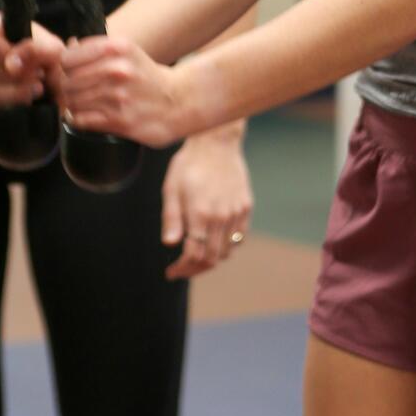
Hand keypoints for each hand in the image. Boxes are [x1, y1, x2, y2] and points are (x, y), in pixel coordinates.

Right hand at [0, 12, 64, 108]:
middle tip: (40, 76)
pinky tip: (27, 98)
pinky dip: (9, 101)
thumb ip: (34, 50)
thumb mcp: (52, 49)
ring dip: (14, 91)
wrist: (56, 82)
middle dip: (15, 76)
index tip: (34, 64)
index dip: (6, 55)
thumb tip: (11, 65)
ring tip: (38, 87)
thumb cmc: (53, 58)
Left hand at [58, 34, 187, 150]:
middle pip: (67, 82)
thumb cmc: (147, 76)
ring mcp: (118, 96)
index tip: (69, 74)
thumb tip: (67, 46)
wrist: (178, 101)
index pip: (68, 58)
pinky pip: (82, 120)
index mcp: (117, 48)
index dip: (64, 68)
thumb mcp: (127, 51)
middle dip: (66, 89)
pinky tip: (89, 116)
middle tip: (73, 93)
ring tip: (84, 104)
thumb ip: (96, 49)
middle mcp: (117, 70)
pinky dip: (79, 119)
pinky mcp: (120, 120)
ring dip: (73, 106)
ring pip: (72, 102)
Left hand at [162, 132, 252, 278]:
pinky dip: (226, 247)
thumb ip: (171, 218)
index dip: (181, 269)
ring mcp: (236, 213)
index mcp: (200, 213)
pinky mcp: (246, 208)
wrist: (217, 142)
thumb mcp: (171, 188)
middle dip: (194, 269)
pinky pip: (239, 239)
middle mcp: (221, 217)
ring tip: (196, 257)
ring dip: (210, 260)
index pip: (193, 255)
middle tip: (181, 269)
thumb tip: (170, 244)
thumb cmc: (189, 163)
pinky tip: (214, 243)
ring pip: (226, 252)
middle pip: (210, 259)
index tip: (171, 273)